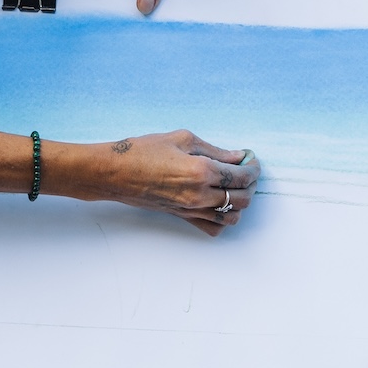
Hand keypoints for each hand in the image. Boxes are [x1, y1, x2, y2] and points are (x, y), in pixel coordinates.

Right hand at [88, 130, 258, 236]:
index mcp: (201, 171)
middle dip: (251, 183)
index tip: (251, 159)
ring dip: (241, 202)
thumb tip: (238, 156)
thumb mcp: (182, 139)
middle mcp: (199, 194)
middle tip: (247, 170)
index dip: (253, 167)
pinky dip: (223, 220)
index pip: (241, 175)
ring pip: (232, 217)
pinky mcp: (182, 217)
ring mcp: (191, 209)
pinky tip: (221, 204)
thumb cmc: (143, 151)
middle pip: (242, 197)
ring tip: (236, 187)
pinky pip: (213, 228)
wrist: (115, 173)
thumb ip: (215, 150)